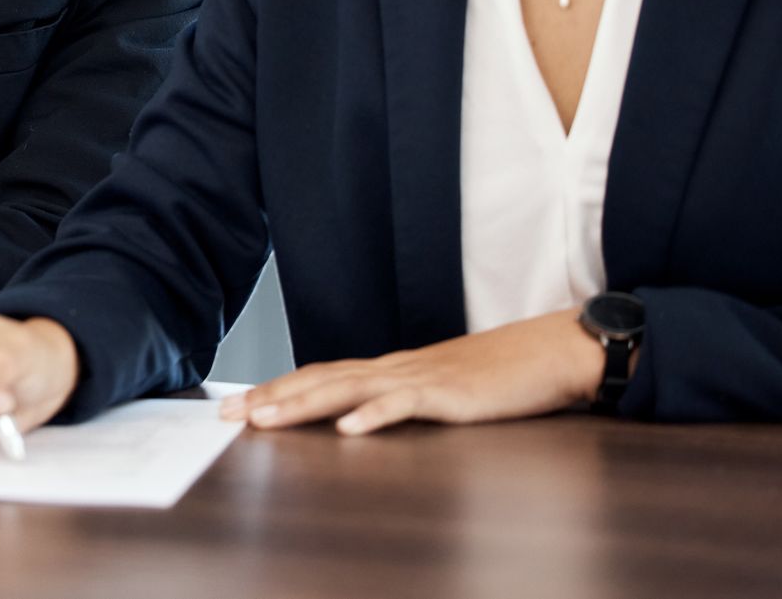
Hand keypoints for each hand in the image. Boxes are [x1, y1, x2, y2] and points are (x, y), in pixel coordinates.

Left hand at [218, 308, 607, 435]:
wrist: (551, 352)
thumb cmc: (500, 375)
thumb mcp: (440, 388)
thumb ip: (402, 398)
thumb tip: (364, 415)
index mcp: (392, 368)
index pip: (321, 375)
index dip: (278, 388)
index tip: (239, 405)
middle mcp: (397, 368)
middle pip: (322, 379)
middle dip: (272, 397)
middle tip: (229, 414)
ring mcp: (422, 378)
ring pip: (350, 389)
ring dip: (304, 404)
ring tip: (267, 419)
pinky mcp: (451, 395)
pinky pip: (406, 405)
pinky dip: (375, 416)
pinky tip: (349, 429)